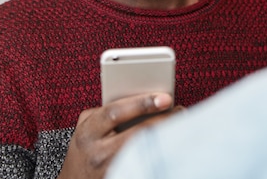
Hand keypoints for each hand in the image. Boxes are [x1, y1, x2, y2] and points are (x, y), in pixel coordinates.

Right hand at [57, 93, 182, 178]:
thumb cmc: (85, 147)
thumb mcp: (87, 125)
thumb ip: (107, 109)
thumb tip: (143, 95)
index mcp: (87, 132)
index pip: (116, 113)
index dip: (142, 103)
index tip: (165, 97)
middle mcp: (97, 153)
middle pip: (137, 134)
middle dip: (162, 121)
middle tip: (180, 110)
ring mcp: (110, 169)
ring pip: (144, 151)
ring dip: (165, 137)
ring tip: (181, 124)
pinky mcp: (122, 177)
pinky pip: (145, 164)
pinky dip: (159, 152)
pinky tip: (171, 143)